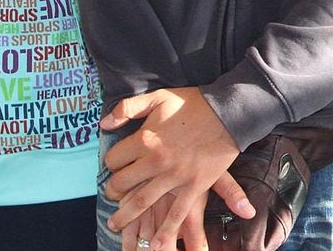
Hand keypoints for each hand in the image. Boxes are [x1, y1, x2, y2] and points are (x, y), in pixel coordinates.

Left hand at [100, 87, 251, 250]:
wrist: (228, 112)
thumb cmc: (193, 103)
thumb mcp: (157, 96)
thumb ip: (127, 107)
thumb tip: (104, 124)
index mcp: (145, 139)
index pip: (114, 159)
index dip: (112, 162)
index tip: (117, 164)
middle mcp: (155, 160)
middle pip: (122, 183)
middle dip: (113, 191)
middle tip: (113, 194)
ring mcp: (174, 176)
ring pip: (141, 202)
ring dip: (125, 216)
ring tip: (115, 224)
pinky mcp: (194, 186)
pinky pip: (176, 213)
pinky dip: (165, 231)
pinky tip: (154, 244)